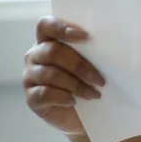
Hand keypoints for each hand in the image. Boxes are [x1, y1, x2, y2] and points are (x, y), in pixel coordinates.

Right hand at [23, 16, 105, 135]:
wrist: (83, 116)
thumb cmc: (87, 83)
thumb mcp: (91, 63)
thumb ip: (91, 50)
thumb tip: (110, 45)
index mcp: (47, 40)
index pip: (46, 25)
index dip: (62, 27)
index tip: (85, 36)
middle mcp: (34, 55)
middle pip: (52, 52)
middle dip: (79, 65)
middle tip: (99, 79)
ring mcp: (30, 76)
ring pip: (50, 74)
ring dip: (76, 85)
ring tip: (94, 94)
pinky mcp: (31, 98)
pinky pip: (45, 93)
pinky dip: (63, 97)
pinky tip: (75, 101)